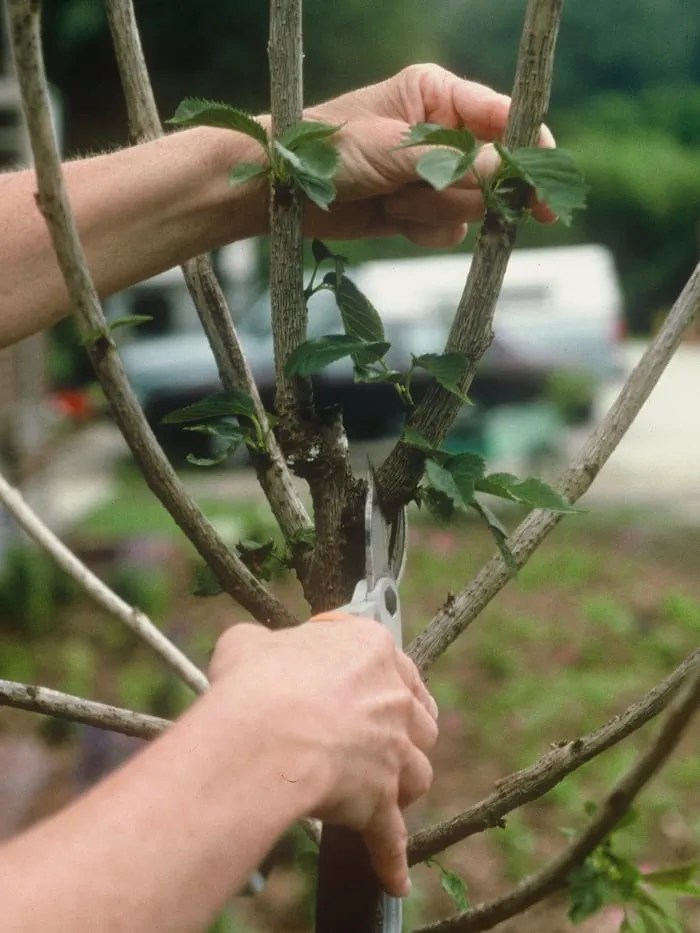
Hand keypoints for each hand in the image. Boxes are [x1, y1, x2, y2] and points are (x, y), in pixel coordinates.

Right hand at [209, 617, 438, 896]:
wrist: (262, 736)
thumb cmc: (253, 681)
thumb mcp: (247, 644)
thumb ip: (262, 646)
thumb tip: (253, 651)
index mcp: (368, 647)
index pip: (380, 654)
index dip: (365, 669)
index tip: (347, 681)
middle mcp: (393, 696)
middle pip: (414, 715)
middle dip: (400, 728)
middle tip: (376, 738)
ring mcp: (394, 750)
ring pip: (417, 772)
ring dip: (403, 784)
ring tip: (385, 793)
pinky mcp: (381, 799)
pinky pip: (391, 837)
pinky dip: (391, 859)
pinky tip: (394, 879)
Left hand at [303, 63, 554, 244]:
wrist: (284, 194)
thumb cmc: (327, 153)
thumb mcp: (390, 150)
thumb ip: (452, 162)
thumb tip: (507, 173)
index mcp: (438, 95)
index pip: (504, 117)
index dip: (529, 151)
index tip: (544, 185)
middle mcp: (443, 132)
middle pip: (495, 169)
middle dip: (463, 190)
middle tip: (422, 193)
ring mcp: (435, 172)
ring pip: (473, 204)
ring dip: (435, 211)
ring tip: (392, 201)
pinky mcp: (422, 207)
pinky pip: (451, 228)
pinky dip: (424, 230)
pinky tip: (392, 219)